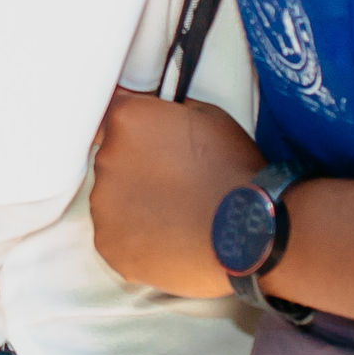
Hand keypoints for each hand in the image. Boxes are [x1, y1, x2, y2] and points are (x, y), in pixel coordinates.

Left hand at [88, 88, 264, 298]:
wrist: (249, 235)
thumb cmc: (236, 179)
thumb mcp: (211, 117)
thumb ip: (170, 111)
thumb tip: (160, 112)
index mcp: (128, 120)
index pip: (117, 118)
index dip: (140, 134)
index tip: (152, 146)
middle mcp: (107, 159)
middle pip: (114, 160)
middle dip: (138, 169)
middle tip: (175, 184)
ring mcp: (104, 204)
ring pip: (112, 200)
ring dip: (136, 204)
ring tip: (176, 215)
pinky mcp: (109, 243)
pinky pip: (115, 236)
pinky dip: (136, 238)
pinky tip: (168, 237)